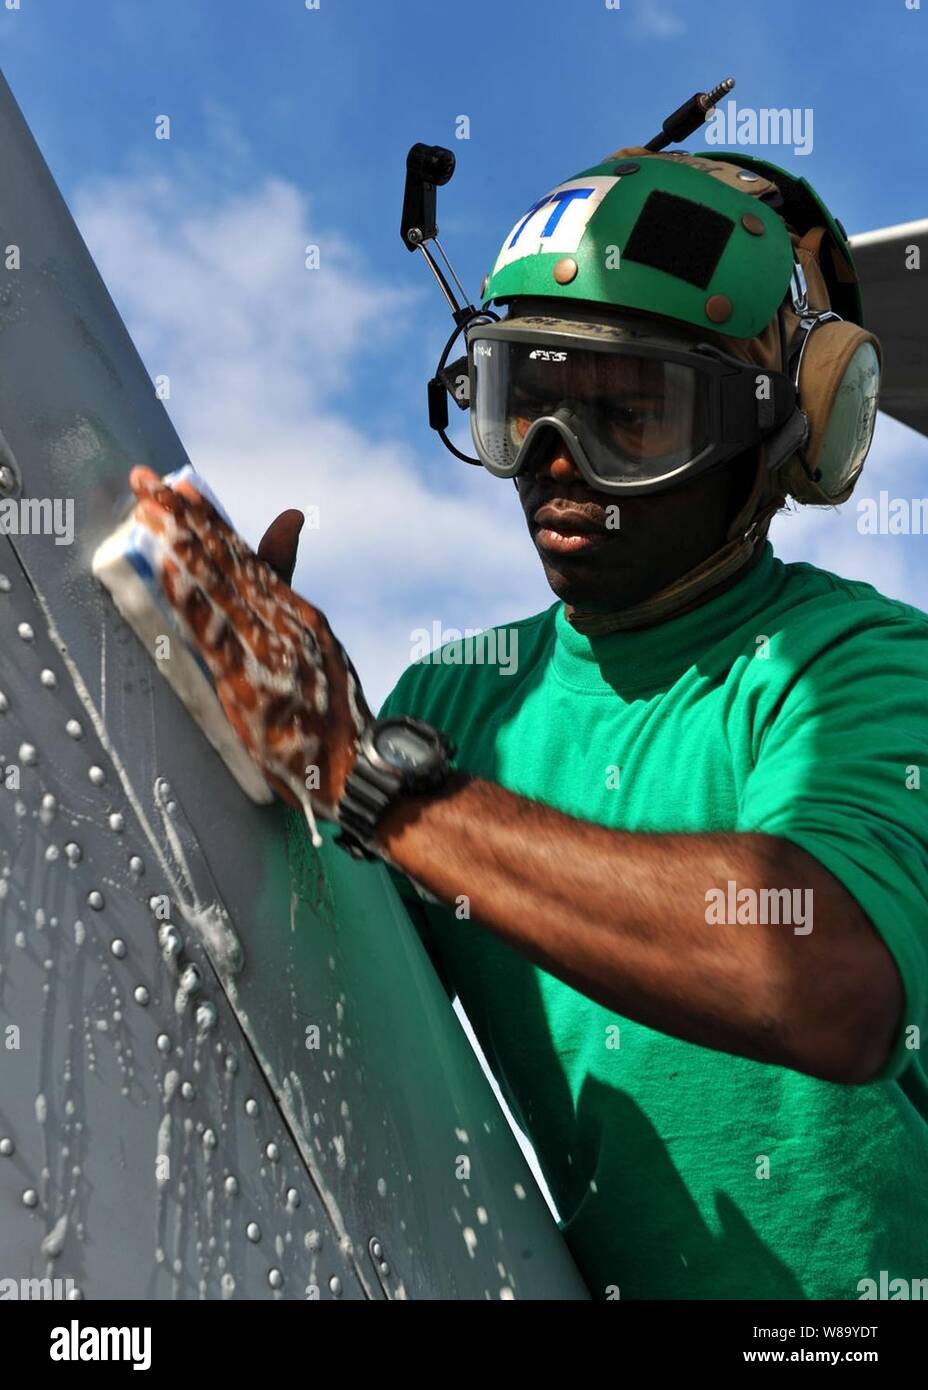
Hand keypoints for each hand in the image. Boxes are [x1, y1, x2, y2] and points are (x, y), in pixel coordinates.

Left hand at [128, 466, 371, 840]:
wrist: (357, 765)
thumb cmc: (332, 713)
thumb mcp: (319, 642)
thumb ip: (290, 584)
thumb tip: (289, 516)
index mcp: (298, 614)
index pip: (246, 558)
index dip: (210, 522)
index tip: (179, 487)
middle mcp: (284, 623)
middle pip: (226, 562)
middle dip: (183, 520)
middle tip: (145, 481)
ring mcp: (269, 650)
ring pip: (218, 586)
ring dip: (179, 544)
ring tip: (147, 509)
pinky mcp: (251, 682)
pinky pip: (213, 631)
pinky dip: (189, 595)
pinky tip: (166, 568)